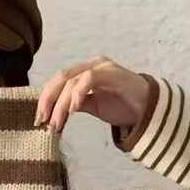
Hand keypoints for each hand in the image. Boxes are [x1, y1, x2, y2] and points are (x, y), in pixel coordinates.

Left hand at [35, 57, 149, 133]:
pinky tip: (73, 110)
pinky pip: (88, 80)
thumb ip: (76, 104)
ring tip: (57, 124)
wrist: (150, 110)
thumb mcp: (93, 107)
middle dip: (48, 101)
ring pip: (71, 80)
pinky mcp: (111, 73)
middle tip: (42, 122)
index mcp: (85, 71)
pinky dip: (77, 94)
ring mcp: (101, 67)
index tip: (39, 119)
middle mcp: (91, 65)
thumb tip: (54, 113)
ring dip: (61, 104)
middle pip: (60, 78)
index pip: (58, 81)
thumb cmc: (124, 107)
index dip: (46, 99)